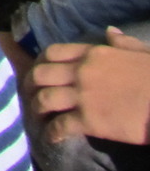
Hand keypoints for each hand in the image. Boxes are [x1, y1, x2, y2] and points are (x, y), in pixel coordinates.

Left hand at [29, 30, 149, 144]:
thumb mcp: (142, 53)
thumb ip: (122, 43)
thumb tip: (110, 33)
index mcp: (93, 53)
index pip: (53, 53)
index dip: (41, 62)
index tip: (40, 71)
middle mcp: (81, 71)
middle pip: (40, 74)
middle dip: (31, 84)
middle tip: (31, 94)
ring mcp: (82, 96)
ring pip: (44, 99)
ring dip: (37, 109)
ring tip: (40, 117)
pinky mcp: (89, 120)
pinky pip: (59, 125)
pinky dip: (52, 132)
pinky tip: (52, 138)